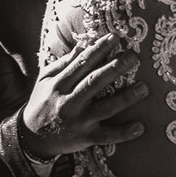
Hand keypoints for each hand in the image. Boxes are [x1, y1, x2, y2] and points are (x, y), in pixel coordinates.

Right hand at [22, 33, 148, 157]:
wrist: (31, 138)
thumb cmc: (41, 103)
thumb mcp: (46, 79)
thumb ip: (64, 63)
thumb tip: (83, 44)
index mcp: (59, 84)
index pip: (82, 63)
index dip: (99, 49)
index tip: (115, 37)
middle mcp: (69, 101)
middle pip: (95, 82)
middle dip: (115, 68)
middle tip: (134, 56)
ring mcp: (78, 121)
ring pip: (105, 108)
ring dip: (126, 98)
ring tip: (144, 87)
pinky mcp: (85, 138)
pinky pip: (106, 136)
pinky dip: (123, 133)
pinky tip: (140, 127)